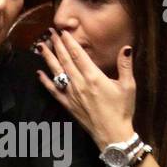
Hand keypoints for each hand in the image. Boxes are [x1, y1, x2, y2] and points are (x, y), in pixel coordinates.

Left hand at [36, 29, 135, 149]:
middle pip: (65, 60)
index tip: (63, 32)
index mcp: (94, 77)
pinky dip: (45, 81)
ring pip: (57, 73)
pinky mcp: (67, 105)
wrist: (111, 134)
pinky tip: (39, 73)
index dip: (69, 42)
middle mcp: (79, 84)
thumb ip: (125, 66)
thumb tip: (127, 48)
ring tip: (40, 47)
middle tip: (49, 33)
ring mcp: (71, 95)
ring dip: (48, 59)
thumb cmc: (122, 110)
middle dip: (57, 45)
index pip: (79, 55)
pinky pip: (53, 91)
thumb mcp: (128, 86)